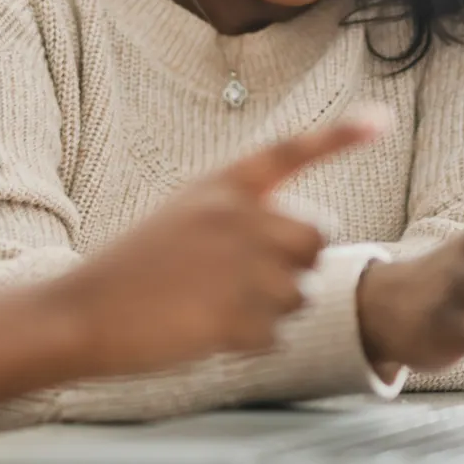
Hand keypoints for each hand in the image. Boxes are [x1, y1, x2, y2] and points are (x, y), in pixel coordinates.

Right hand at [56, 105, 391, 377]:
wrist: (83, 310)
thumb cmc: (134, 265)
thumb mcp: (184, 213)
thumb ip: (239, 212)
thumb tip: (307, 235)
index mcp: (222, 185)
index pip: (292, 151)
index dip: (341, 136)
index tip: (380, 120)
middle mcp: (237, 217)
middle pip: (318, 239)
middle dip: (299, 264)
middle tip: (254, 280)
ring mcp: (237, 267)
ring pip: (301, 294)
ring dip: (272, 309)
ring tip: (216, 306)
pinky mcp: (233, 317)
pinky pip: (277, 334)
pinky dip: (251, 342)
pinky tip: (209, 331)